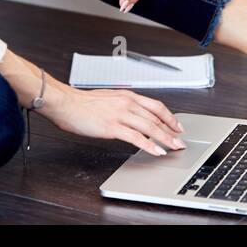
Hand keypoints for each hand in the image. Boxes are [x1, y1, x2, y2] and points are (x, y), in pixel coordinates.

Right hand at [41, 83, 185, 155]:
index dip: (169, 117)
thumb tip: (131, 115)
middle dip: (171, 130)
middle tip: (180, 140)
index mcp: (127, 96)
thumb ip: (122, 106)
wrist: (66, 103)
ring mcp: (121, 115)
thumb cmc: (82, 103)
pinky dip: (149, 145)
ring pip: (150, 127)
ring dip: (165, 138)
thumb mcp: (108, 99)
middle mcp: (127, 103)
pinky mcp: (113, 127)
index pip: (156, 106)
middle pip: (156, 118)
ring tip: (174, 147)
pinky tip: (156, 151)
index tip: (177, 125)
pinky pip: (137, 138)